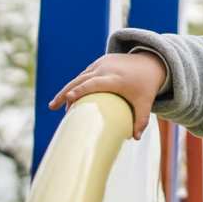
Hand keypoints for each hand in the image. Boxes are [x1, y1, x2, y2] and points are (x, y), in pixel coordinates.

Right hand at [49, 51, 166, 139]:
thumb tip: (135, 139)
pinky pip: (84, 75)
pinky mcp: (98, 62)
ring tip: (56, 105)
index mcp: (116, 79)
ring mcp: (101, 64)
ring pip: (79, 77)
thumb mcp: (146, 103)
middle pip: (80, 80)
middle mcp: (105, 69)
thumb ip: (141, 120)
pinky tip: (68, 98)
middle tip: (52, 107)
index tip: (68, 98)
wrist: (150, 62)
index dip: (81, 91)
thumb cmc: (147, 86)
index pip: (94, 84)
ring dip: (67, 90)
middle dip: (65, 93)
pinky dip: (75, 85)